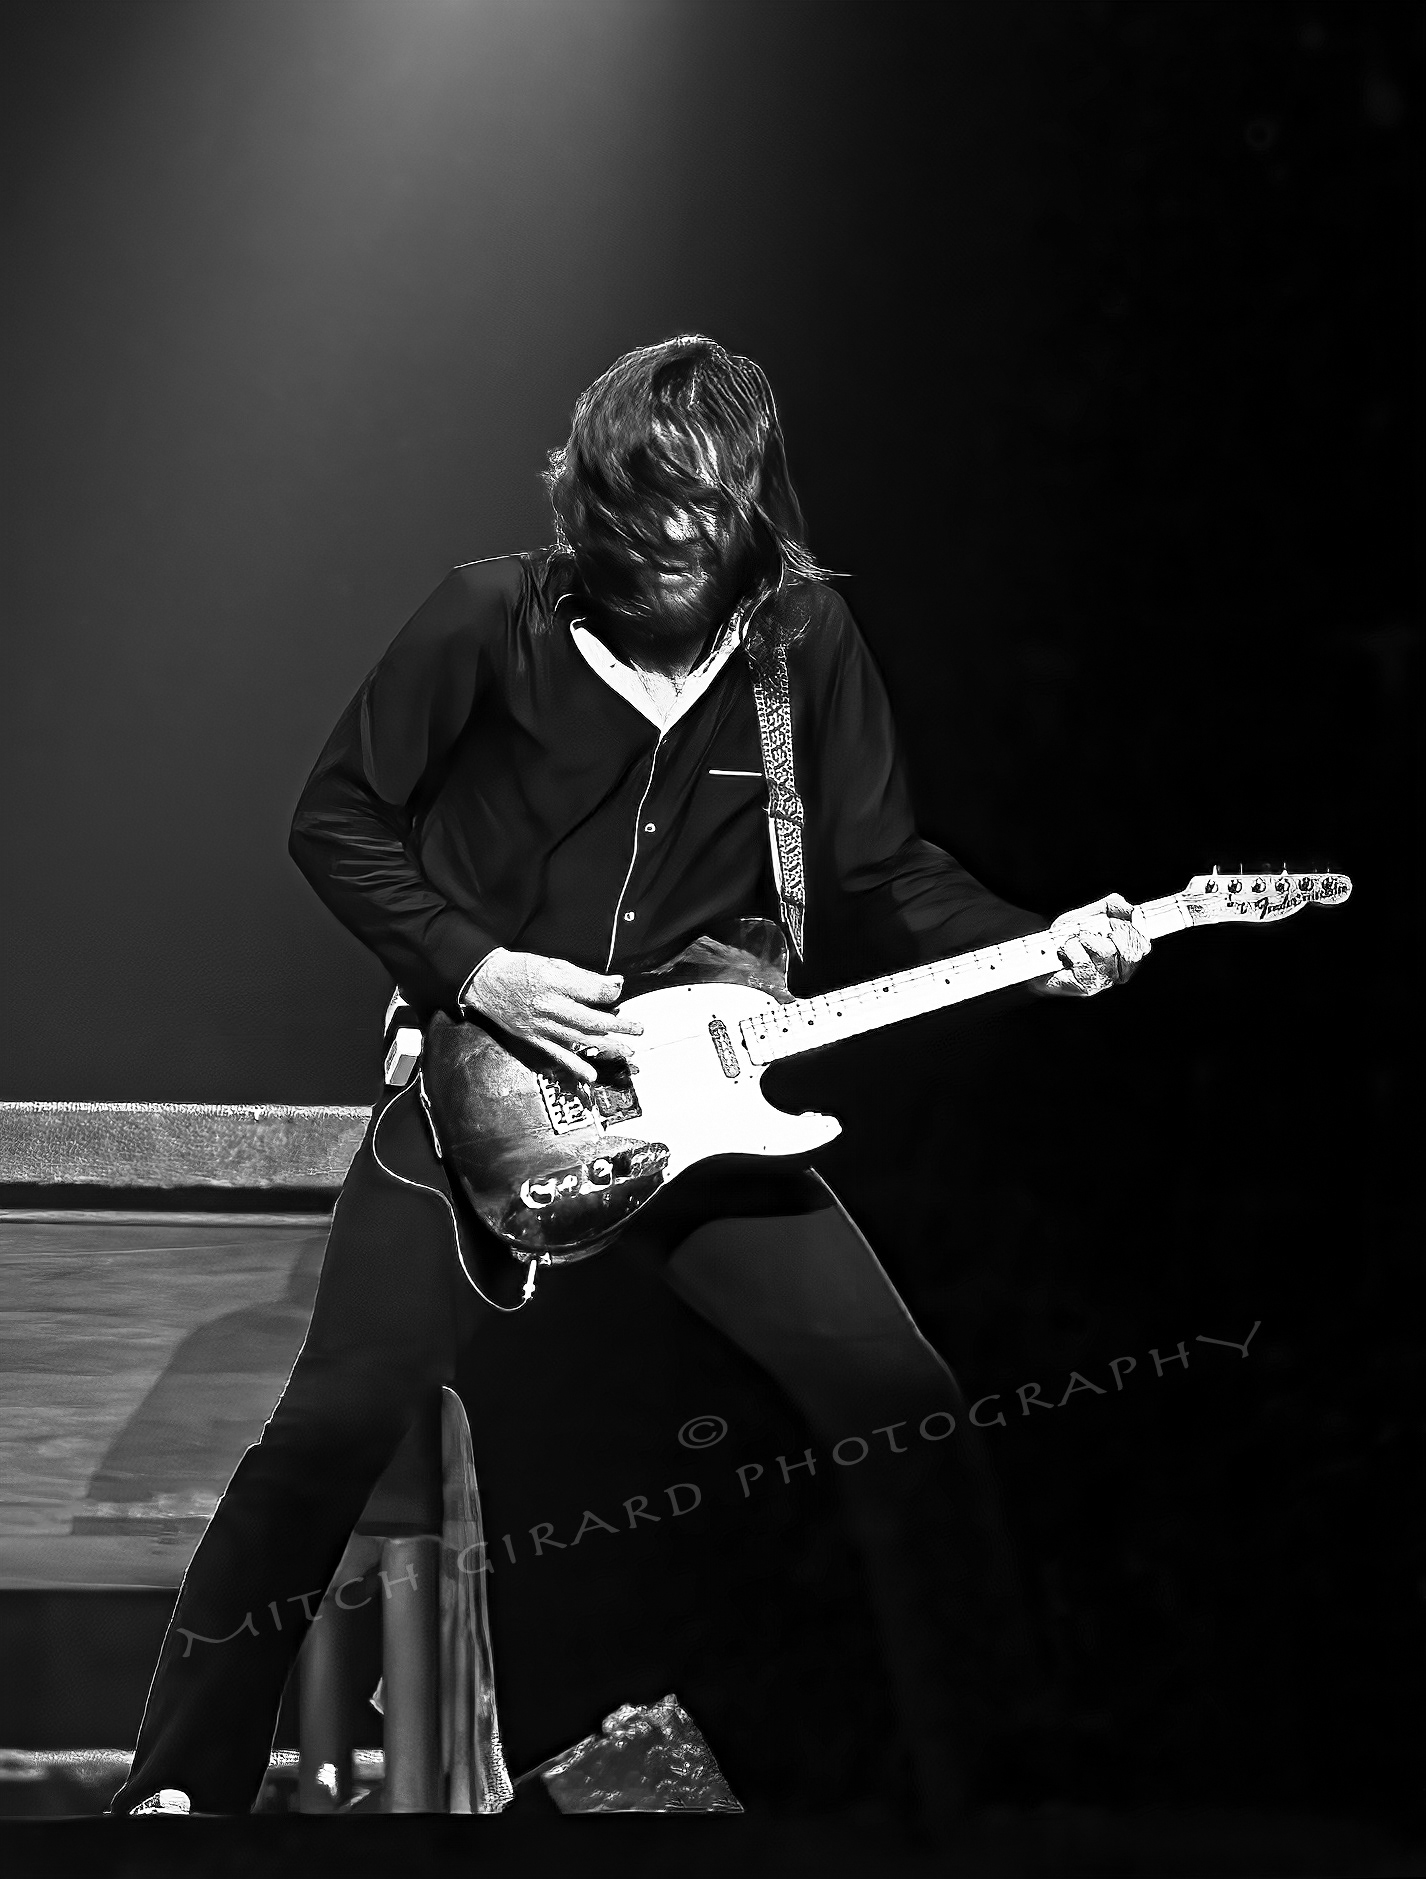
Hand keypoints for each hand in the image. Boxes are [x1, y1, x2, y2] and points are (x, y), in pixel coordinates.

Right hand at [460, 948, 642, 1080]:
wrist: (486, 981)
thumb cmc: (522, 969)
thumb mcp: (553, 963)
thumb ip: (584, 976)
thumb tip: (616, 983)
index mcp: (555, 982)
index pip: (592, 991)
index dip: (609, 993)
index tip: (619, 992)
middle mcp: (549, 1006)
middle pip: (591, 1018)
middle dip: (618, 1025)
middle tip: (639, 1029)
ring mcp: (541, 1025)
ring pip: (579, 1038)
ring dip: (606, 1046)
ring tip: (628, 1051)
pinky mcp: (533, 1038)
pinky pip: (557, 1054)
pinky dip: (575, 1065)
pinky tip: (592, 1074)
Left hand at [1036, 893, 1150, 996]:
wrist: (1038, 953)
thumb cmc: (1067, 935)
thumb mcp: (1090, 915)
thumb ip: (1112, 906)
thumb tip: (1130, 908)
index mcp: (1123, 956)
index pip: (1141, 945)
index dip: (1130, 932)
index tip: (1111, 922)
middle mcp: (1117, 972)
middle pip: (1127, 950)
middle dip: (1105, 933)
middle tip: (1085, 931)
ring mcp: (1102, 981)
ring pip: (1105, 953)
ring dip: (1083, 939)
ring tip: (1070, 940)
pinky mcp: (1085, 987)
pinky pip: (1084, 964)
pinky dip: (1071, 950)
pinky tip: (1064, 951)